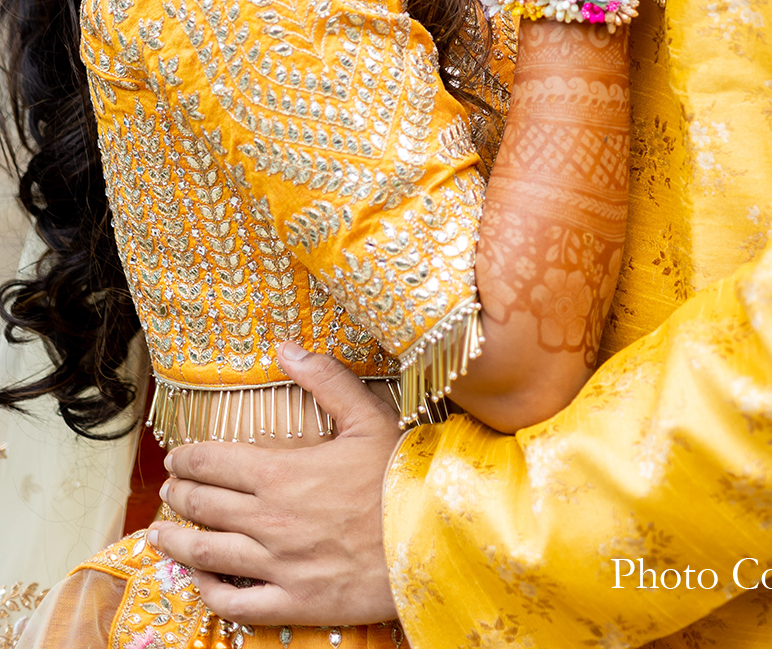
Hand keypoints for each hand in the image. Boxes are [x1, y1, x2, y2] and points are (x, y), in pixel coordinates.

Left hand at [148, 344, 400, 626]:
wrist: (434, 539)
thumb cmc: (401, 475)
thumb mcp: (368, 416)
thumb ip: (324, 378)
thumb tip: (285, 346)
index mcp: (283, 473)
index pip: (214, 462)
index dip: (189, 458)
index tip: (178, 456)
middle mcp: (270, 520)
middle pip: (204, 506)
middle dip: (180, 494)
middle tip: (171, 488)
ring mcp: (278, 566)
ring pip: (207, 554)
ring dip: (177, 543)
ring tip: (160, 536)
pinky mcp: (292, 603)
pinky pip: (234, 603)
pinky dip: (207, 590)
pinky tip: (199, 580)